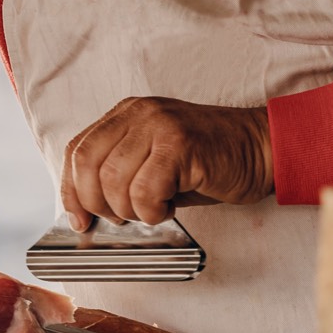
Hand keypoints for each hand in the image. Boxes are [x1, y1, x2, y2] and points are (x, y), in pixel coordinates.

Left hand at [60, 95, 273, 231]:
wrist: (262, 148)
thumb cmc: (210, 162)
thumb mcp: (155, 160)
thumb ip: (121, 173)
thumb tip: (88, 211)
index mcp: (125, 114)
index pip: (77, 149)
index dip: (70, 189)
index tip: (78, 219)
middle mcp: (138, 113)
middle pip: (88, 164)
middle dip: (97, 204)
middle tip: (122, 219)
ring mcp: (158, 125)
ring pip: (114, 180)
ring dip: (130, 210)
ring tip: (154, 209)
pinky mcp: (180, 145)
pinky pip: (145, 190)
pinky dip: (152, 211)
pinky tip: (170, 207)